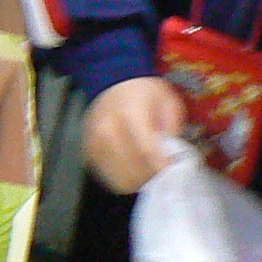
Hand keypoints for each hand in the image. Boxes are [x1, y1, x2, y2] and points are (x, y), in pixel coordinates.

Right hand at [83, 76, 186, 195]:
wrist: (113, 80)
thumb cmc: (144, 92)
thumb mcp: (169, 102)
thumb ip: (172, 131)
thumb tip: (172, 158)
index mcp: (130, 115)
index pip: (147, 153)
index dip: (163, 167)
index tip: (173, 170)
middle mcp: (107, 131)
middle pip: (133, 172)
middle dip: (151, 177)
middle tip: (161, 171)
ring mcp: (95, 145)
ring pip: (120, 181)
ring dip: (137, 181)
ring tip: (147, 171)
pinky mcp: (89, 153)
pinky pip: (109, 179)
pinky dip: (124, 179)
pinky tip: (133, 169)